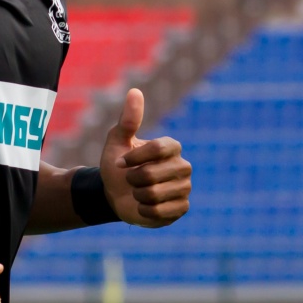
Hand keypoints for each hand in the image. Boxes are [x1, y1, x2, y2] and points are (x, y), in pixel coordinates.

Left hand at [100, 88, 191, 227]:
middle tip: (130, 180)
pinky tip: (143, 206)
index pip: (158, 148)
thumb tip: (135, 91)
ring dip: (137, 195)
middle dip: (133, 178)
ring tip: (137, 192)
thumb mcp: (117, 141)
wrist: (116, 195)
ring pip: (155, 194)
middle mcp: (183, 166)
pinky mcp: (182, 208)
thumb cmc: (118, 165)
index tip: (120, 163)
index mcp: (171, 146)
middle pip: (153, 174)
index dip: (135, 157)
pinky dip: (144, 211)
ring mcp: (185, 188)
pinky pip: (160, 212)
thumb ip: (128, 120)